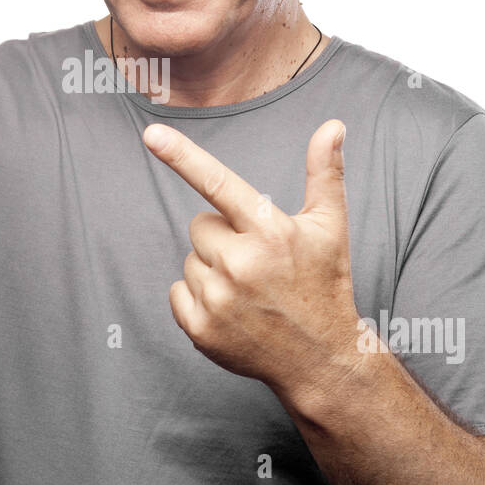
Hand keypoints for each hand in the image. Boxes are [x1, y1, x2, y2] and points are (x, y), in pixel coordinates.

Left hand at [142, 120, 362, 395]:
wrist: (322, 359)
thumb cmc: (325, 284)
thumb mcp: (330, 226)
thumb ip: (324, 172)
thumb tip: (332, 126)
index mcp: (270, 232)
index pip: (218, 183)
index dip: (182, 155)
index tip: (152, 133)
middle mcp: (241, 263)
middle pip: (199, 225)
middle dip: (222, 236)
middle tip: (256, 260)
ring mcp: (218, 299)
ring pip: (191, 259)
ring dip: (212, 268)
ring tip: (249, 289)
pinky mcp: (201, 329)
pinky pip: (177, 292)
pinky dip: (197, 298)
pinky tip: (231, 310)